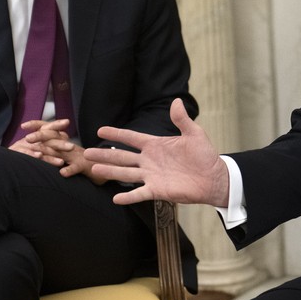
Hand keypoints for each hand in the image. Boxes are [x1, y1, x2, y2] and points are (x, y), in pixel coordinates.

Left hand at [10, 119, 105, 183]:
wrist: (105, 167)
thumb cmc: (82, 162)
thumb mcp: (65, 154)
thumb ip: (53, 150)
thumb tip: (35, 148)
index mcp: (63, 142)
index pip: (49, 129)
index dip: (37, 125)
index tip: (23, 125)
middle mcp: (69, 146)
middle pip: (53, 137)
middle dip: (40, 136)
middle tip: (27, 139)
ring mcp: (76, 155)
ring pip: (62, 151)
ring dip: (51, 152)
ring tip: (39, 154)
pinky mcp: (84, 166)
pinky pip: (76, 167)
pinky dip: (69, 170)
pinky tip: (62, 173)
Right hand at [84, 98, 229, 206]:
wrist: (214, 178)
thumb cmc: (204, 156)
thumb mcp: (194, 134)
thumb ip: (182, 119)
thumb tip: (176, 101)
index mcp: (155, 145)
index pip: (131, 138)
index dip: (116, 133)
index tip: (100, 129)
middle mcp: (149, 160)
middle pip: (122, 156)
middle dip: (104, 154)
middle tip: (86, 152)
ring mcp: (151, 176)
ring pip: (125, 173)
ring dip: (110, 171)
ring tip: (93, 168)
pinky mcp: (157, 190)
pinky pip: (139, 193)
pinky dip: (128, 196)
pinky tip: (115, 198)